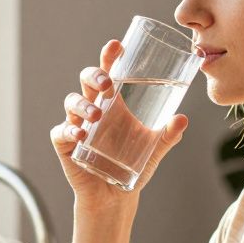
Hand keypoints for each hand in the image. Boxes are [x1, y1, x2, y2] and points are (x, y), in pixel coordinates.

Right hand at [50, 40, 189, 211]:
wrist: (115, 197)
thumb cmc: (133, 166)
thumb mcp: (154, 149)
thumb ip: (168, 135)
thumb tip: (182, 119)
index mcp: (113, 103)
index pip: (108, 72)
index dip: (109, 57)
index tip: (116, 45)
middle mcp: (93, 108)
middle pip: (86, 80)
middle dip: (94, 76)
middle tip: (107, 84)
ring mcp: (77, 125)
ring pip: (72, 102)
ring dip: (82, 104)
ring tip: (97, 115)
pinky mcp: (66, 145)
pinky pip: (61, 132)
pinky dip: (68, 130)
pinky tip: (79, 134)